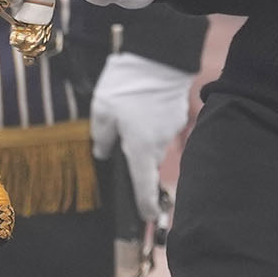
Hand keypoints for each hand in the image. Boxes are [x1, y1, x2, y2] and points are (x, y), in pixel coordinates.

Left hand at [89, 50, 195, 198]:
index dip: (144, 204)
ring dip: (143, 140)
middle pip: (147, 163)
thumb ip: (101, 136)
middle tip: (121, 146)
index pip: (143, 185)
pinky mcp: (176, 115)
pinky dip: (152, 125)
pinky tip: (141, 108)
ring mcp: (170, 129)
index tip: (147, 217)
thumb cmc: (126, 86)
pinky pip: (161, 129)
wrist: (159, 58)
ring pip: (154, 145)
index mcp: (139, 148)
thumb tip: (102, 151)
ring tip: (128, 119)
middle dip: (136, 161)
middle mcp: (158, 144)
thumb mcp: (101, 111)